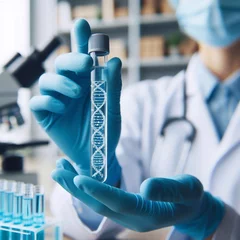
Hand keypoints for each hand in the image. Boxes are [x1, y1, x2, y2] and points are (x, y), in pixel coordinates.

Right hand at [30, 19, 121, 183]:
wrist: (97, 154)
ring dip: (61, 82)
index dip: (80, 40)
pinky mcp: (46, 115)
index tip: (83, 25)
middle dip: (72, 59)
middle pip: (62, 64)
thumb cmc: (105, 131)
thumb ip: (113, 87)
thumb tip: (114, 61)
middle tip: (87, 63)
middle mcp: (70, 87)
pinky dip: (48, 101)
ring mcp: (57, 101)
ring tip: (78, 93)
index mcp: (87, 83)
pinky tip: (62, 109)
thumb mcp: (113, 109)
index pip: (82, 57)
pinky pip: (38, 102)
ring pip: (47, 80)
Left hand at [52, 167, 223, 239]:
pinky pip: (102, 199)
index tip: (78, 177)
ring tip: (60, 169)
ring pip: (97, 203)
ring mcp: (127, 215)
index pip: (118, 202)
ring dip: (77, 187)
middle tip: (58, 169)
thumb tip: (146, 186)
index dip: (98, 190)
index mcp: (148, 213)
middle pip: (100, 204)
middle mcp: (132, 218)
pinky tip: (76, 175)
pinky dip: (87, 187)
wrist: (191, 208)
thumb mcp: (189, 189)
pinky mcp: (125, 209)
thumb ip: (170, 189)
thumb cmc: (191, 197)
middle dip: (77, 188)